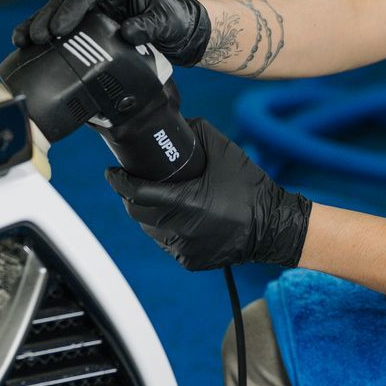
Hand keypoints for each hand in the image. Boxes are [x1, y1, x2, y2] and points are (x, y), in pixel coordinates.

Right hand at [11, 0, 210, 65]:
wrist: (175, 29)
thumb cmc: (172, 21)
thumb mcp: (166, 23)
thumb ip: (148, 26)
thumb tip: (128, 33)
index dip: (71, 9)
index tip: (60, 29)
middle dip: (49, 17)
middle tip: (37, 37)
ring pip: (58, 7)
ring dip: (40, 23)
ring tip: (22, 41)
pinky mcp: (86, 14)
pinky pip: (60, 19)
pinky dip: (45, 30)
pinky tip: (26, 43)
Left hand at [105, 119, 310, 271]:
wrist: (273, 226)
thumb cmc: (250, 188)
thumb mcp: (223, 150)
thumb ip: (194, 131)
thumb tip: (172, 124)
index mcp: (185, 202)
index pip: (136, 193)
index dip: (119, 182)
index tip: (112, 173)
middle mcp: (180, 229)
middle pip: (137, 213)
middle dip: (130, 196)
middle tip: (134, 183)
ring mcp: (184, 249)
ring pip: (150, 230)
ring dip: (147, 214)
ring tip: (157, 199)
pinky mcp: (190, 261)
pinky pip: (167, 244)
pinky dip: (166, 231)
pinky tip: (177, 218)